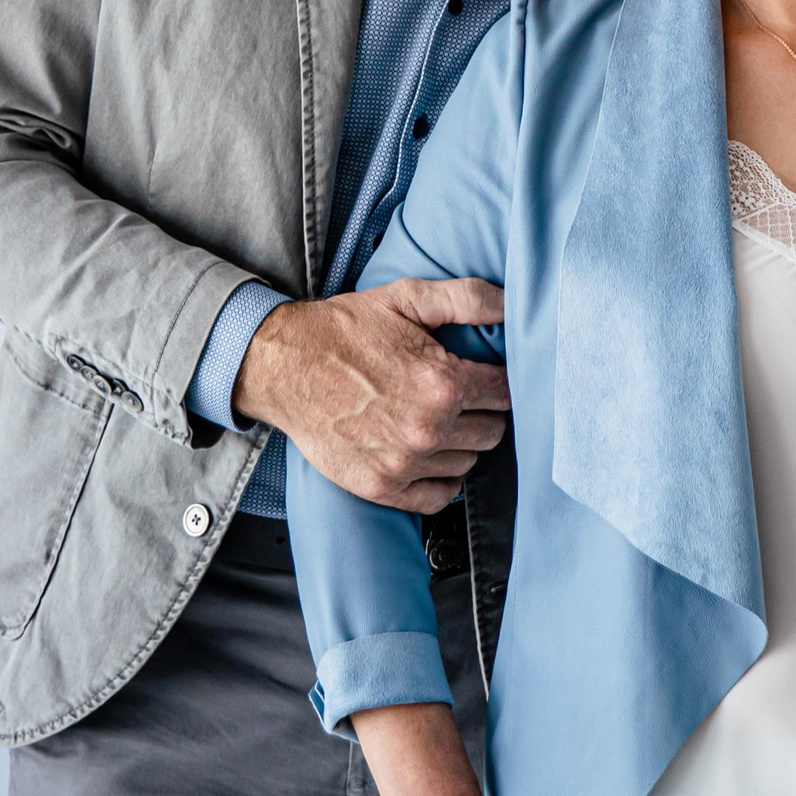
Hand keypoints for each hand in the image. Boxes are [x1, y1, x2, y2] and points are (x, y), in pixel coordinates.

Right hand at [231, 278, 508, 511]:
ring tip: (437, 420)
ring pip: (468, 462)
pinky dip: (441, 480)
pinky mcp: (381, 486)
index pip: (505, 393)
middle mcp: (428, 428)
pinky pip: (438, 498)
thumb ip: (467, 299)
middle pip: (492, 431)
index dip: (499, 380)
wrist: (284, 366)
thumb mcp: (406, 297)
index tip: (485, 374)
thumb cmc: (345, 330)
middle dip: (483, 411)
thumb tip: (511, 306)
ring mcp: (404, 462)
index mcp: (442, 383)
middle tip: (461, 396)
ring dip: (461, 443)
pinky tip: (430, 456)